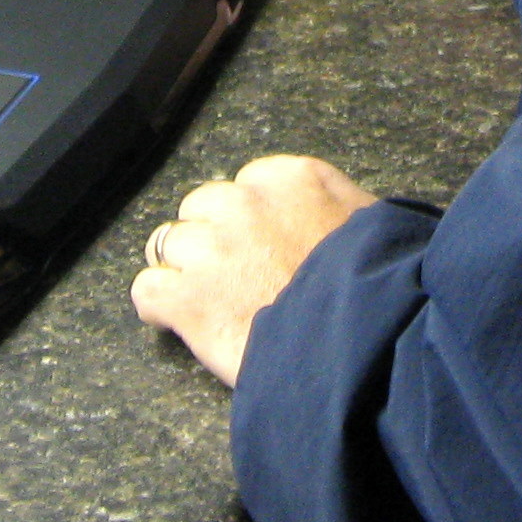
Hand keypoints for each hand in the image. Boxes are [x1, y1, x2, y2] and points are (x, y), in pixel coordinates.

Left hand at [130, 154, 377, 386]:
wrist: (362, 342)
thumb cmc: (374, 288)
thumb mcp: (369, 223)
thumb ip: (335, 203)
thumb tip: (325, 214)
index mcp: (289, 179)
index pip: (243, 185)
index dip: (246, 221)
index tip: (259, 247)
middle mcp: (242, 203)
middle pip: (199, 209)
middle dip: (210, 238)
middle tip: (233, 276)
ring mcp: (209, 249)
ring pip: (167, 244)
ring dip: (182, 270)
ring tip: (207, 300)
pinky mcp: (186, 297)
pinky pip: (147, 290)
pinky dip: (158, 307)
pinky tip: (177, 321)